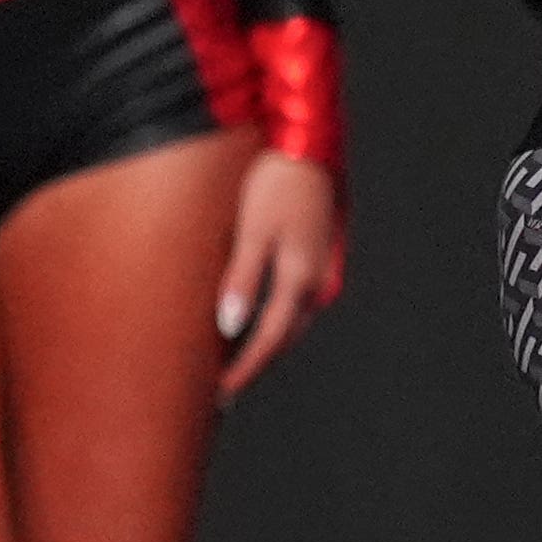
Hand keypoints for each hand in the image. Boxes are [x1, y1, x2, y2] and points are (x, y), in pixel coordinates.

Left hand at [215, 149, 341, 401]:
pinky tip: (257, 317)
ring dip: (266, 342)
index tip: (219, 396)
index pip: (267, 341)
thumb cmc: (276, 182)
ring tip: (235, 359)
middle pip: (283, 337)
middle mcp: (317, 281)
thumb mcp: (253, 231)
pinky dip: (275, 318)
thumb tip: (230, 328)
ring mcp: (323, 269)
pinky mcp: (320, 255)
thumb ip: (242, 280)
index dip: (243, 371)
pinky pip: (296, 300)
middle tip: (223, 388)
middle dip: (253, 364)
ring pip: (292, 320)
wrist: (311, 144)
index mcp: (299, 279)